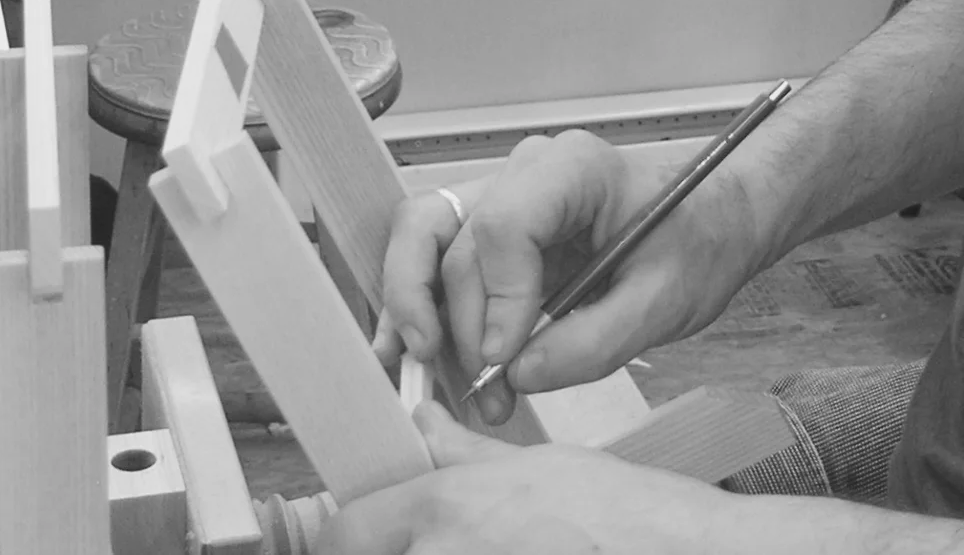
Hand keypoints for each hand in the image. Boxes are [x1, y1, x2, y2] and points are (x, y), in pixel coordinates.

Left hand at [323, 403, 770, 554]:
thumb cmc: (620, 517)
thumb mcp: (538, 464)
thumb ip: (465, 450)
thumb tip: (424, 422)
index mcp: (444, 506)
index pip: (343, 532)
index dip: (347, 534)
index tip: (355, 536)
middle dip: (398, 549)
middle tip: (442, 538)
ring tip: (489, 545)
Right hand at [375, 134, 761, 423]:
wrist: (713, 220)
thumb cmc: (698, 241)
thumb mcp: (665, 302)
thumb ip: (595, 341)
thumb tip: (519, 375)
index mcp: (576, 169)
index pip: (505, 225)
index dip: (497, 300)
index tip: (508, 360)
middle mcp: (529, 171)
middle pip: (460, 245)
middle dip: (462, 329)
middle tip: (486, 394)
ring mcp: (506, 193)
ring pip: (426, 236)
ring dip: (420, 310)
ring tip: (432, 373)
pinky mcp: (496, 226)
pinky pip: (439, 252)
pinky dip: (424, 302)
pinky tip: (422, 352)